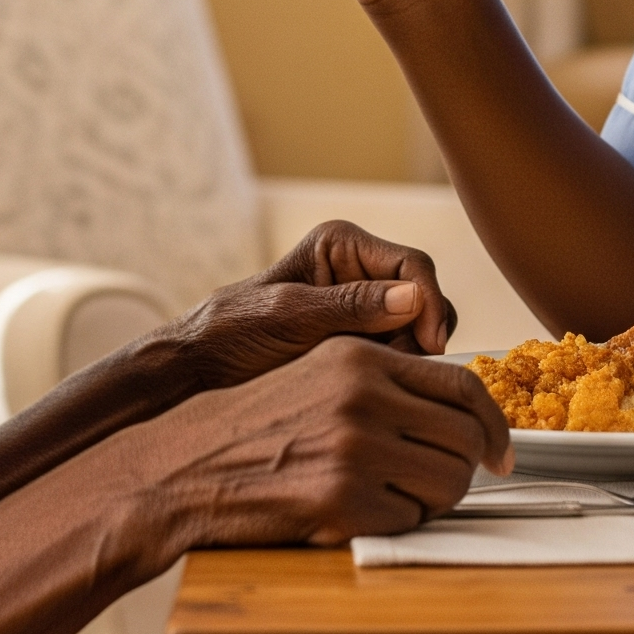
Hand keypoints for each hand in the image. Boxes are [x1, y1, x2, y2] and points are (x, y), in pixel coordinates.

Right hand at [142, 338, 513, 548]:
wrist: (186, 467)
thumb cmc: (255, 425)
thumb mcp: (317, 373)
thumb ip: (383, 378)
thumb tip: (456, 404)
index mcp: (359, 356)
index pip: (462, 385)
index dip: (494, 424)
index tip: (501, 452)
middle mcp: (362, 395)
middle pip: (464, 439)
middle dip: (464, 470)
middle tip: (444, 485)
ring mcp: (354, 448)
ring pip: (447, 485)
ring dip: (433, 501)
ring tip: (394, 499)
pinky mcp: (342, 502)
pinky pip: (410, 522)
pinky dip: (397, 525)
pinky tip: (360, 515)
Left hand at [174, 220, 460, 390]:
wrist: (201, 366)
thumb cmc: (233, 331)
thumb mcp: (290, 317)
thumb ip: (351, 306)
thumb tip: (414, 298)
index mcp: (342, 244)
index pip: (412, 264)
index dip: (429, 302)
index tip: (431, 346)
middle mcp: (359, 269)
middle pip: (423, 297)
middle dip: (421, 335)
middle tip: (399, 372)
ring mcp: (361, 307)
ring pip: (418, 329)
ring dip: (409, 356)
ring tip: (376, 382)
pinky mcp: (359, 340)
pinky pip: (398, 352)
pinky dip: (395, 370)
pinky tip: (371, 389)